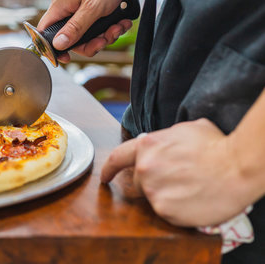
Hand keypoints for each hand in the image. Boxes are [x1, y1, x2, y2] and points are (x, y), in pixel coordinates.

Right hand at [37, 0, 135, 62]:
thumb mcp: (92, 8)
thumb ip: (75, 28)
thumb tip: (58, 44)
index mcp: (60, 6)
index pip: (45, 33)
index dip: (54, 49)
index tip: (67, 58)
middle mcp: (67, 8)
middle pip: (71, 39)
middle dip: (91, 43)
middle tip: (104, 39)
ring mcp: (80, 8)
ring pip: (87, 34)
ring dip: (104, 35)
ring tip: (118, 26)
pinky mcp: (93, 7)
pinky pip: (97, 26)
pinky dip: (110, 27)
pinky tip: (121, 21)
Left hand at [101, 119, 250, 226]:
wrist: (237, 167)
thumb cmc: (216, 146)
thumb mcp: (186, 130)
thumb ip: (165, 138)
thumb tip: (164, 143)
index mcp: (147, 145)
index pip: (118, 158)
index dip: (109, 169)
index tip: (104, 177)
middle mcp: (144, 167)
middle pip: (139, 182)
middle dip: (153, 182)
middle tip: (178, 181)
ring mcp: (152, 190)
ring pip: (152, 198)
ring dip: (166, 195)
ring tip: (189, 188)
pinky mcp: (164, 210)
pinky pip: (165, 212)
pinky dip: (177, 209)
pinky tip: (192, 200)